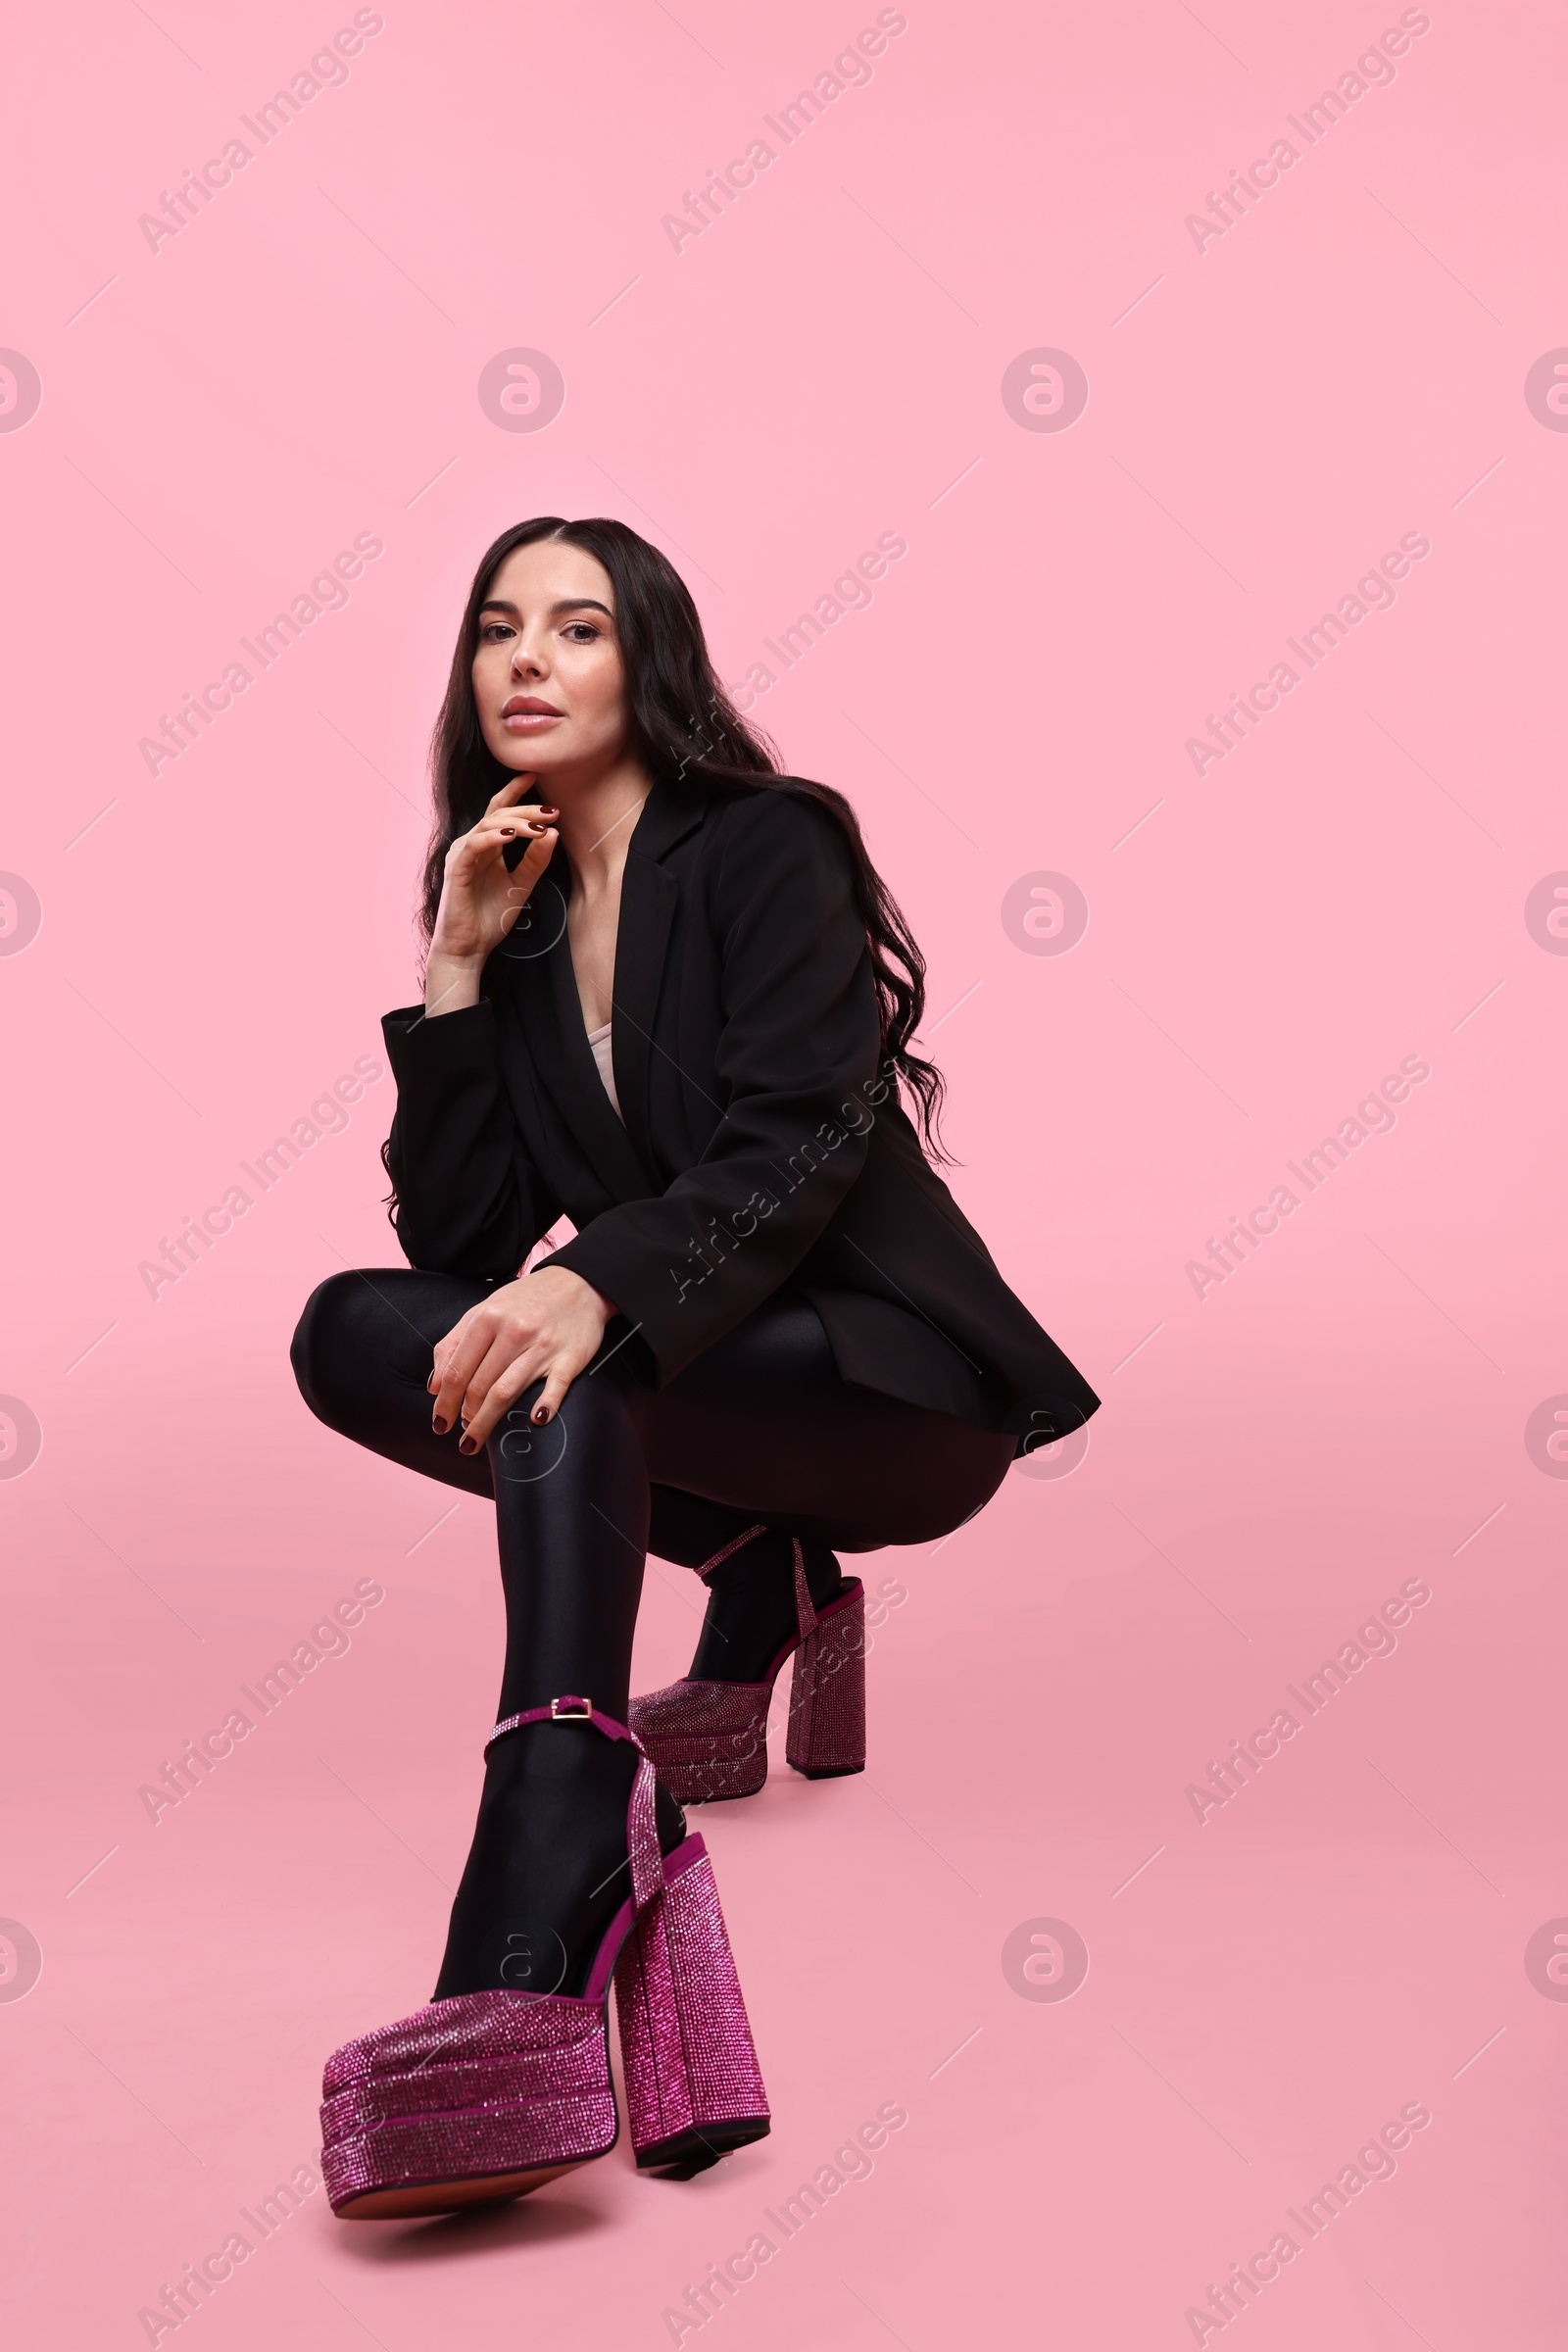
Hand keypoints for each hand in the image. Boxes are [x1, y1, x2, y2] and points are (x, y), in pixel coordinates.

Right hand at [424, 774, 558, 1016]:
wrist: (468, 947)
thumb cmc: (489, 918)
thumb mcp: (522, 885)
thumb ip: (536, 861)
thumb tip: (554, 833)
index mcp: (488, 847)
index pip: (500, 810)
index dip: (515, 791)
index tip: (535, 775)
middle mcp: (473, 845)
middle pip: (499, 814)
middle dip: (527, 810)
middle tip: (552, 812)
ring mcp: (462, 855)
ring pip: (488, 825)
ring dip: (516, 823)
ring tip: (539, 827)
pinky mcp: (456, 869)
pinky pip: (474, 844)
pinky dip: (493, 837)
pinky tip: (512, 836)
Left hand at [428, 1266, 616, 1449]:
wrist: (579, 1283)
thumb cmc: (527, 1300)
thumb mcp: (485, 1310)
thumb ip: (454, 1343)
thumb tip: (434, 1386)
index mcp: (489, 1318)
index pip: (458, 1370)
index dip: (445, 1402)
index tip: (440, 1422)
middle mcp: (514, 1331)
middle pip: (479, 1386)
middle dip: (465, 1415)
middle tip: (462, 1431)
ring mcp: (543, 1346)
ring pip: (506, 1392)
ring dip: (487, 1421)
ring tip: (476, 1436)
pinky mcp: (570, 1358)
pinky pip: (555, 1388)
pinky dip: (544, 1407)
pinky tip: (533, 1420)